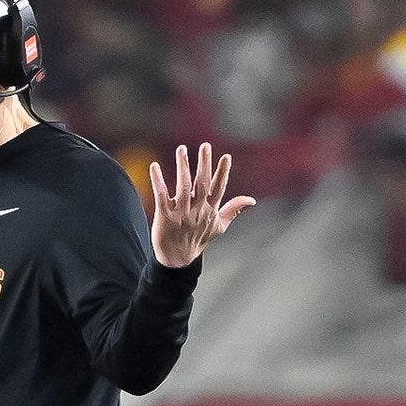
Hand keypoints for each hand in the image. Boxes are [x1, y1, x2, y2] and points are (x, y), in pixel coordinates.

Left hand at [149, 143, 255, 267]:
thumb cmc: (198, 240)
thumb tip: (251, 200)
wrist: (178, 260)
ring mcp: (180, 213)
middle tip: (205, 146)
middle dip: (204, 164)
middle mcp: (197, 210)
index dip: (223, 173)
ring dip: (182, 167)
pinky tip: (154, 166)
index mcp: (210, 210)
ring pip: (183, 187)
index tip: (226, 156)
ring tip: (181, 149)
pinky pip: (161, 196)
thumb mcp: (220, 226)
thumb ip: (233, 210)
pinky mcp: (164, 216)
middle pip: (202, 184)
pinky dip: (157, 181)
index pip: (219, 188)